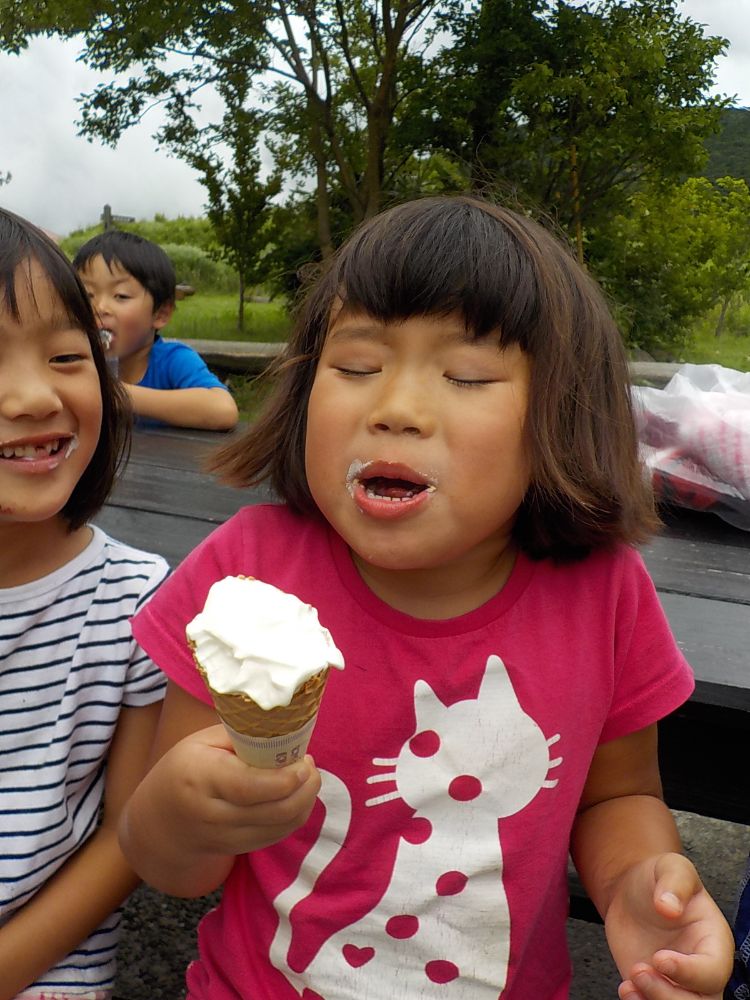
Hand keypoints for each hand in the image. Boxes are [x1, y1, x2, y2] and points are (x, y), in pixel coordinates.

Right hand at [148, 724, 321, 857]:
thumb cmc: (186, 768)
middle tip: (309, 765)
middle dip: (304, 788)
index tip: (303, 762)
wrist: (160, 821)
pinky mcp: (239, 849)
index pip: (247, 786)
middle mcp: (212, 814)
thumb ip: (242, 736)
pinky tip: (297, 794)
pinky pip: (278, 835)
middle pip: (272, 811)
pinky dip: (296, 814)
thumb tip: (285, 733)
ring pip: (281, 826)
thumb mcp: (203, 742)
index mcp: (200, 777)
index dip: (283, 778)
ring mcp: (226, 838)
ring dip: (305, 801)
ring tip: (307, 776)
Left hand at [605, 853, 733, 998]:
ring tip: (630, 982)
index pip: (713, 971)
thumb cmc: (658, 878)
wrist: (631, 891)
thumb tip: (668, 907)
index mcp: (714, 942)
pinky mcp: (654, 989)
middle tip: (640, 971)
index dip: (689, 972)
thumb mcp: (670, 867)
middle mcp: (700, 968)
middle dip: (670, 997)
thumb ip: (675, 883)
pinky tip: (626, 988)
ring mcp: (678, 983)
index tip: (660, 958)